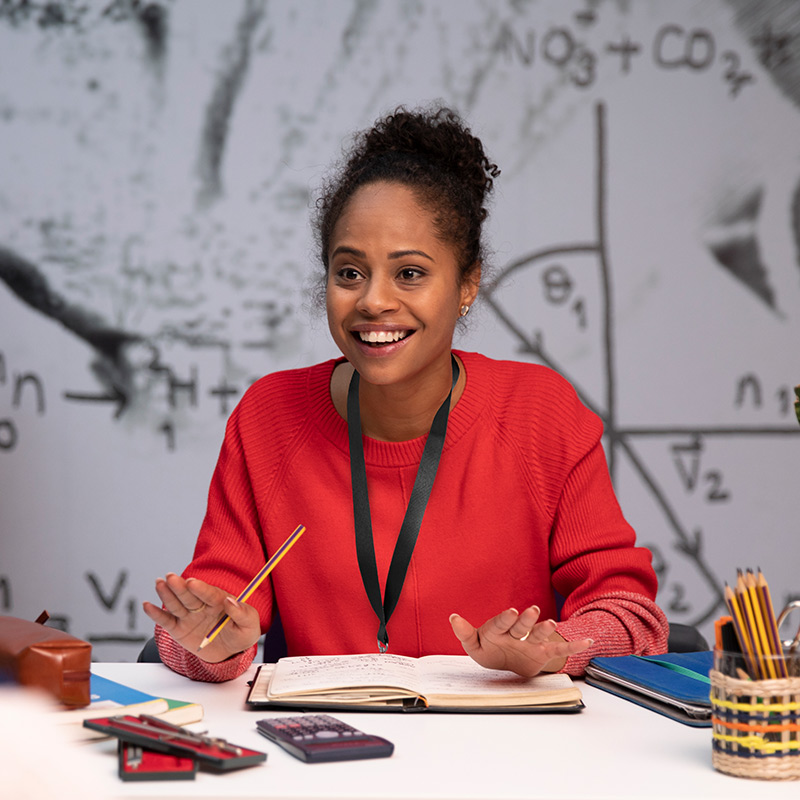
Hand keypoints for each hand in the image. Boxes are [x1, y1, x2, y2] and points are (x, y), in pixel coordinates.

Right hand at [142, 573, 260, 662]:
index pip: (210, 594)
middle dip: (180, 586)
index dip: (201, 589)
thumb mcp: (249, 626)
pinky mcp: (179, 628)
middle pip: (190, 595)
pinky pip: (166, 621)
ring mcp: (189, 616)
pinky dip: (156, 614)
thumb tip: (230, 602)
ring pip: (176, 604)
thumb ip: (241, 614)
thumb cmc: (241, 634)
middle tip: (171, 577)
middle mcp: (202, 606)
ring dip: (167, 594)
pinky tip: (147, 605)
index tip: (193, 582)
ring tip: (159, 583)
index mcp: (220, 602)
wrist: (229, 651)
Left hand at [449, 605, 591, 677]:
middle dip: (526, 619)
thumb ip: (465, 632)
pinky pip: (559, 650)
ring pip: (538, 635)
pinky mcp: (541, 654)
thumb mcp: (474, 644)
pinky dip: (573, 647)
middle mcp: (516, 633)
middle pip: (521, 626)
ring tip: (551, 624)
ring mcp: (529, 643)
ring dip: (545, 629)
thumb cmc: (488, 649)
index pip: (501, 623)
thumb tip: (452, 616)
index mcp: (498, 630)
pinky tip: (587, 642)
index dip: (506, 618)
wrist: (506, 659)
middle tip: (533, 611)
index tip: (511, 612)